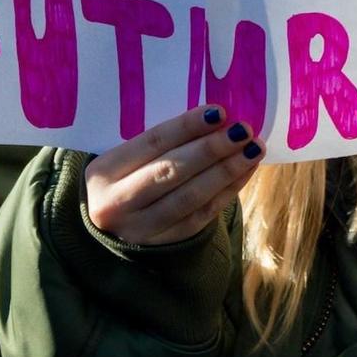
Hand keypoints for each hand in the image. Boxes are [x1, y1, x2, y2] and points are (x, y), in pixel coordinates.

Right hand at [84, 105, 265, 245]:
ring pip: (190, 197)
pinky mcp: (164, 244)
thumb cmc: (120, 179)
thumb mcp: (121, 159)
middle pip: (172, 171)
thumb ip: (156, 143)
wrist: (107, 227)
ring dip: (226, 171)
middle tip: (243, 130)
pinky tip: (245, 172)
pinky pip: (201, 216)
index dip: (187, 127)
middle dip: (212, 149)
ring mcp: (141, 227)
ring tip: (253, 149)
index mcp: (104, 171)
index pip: (152, 143)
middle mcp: (118, 202)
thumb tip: (212, 119)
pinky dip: (226, 192)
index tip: (219, 112)